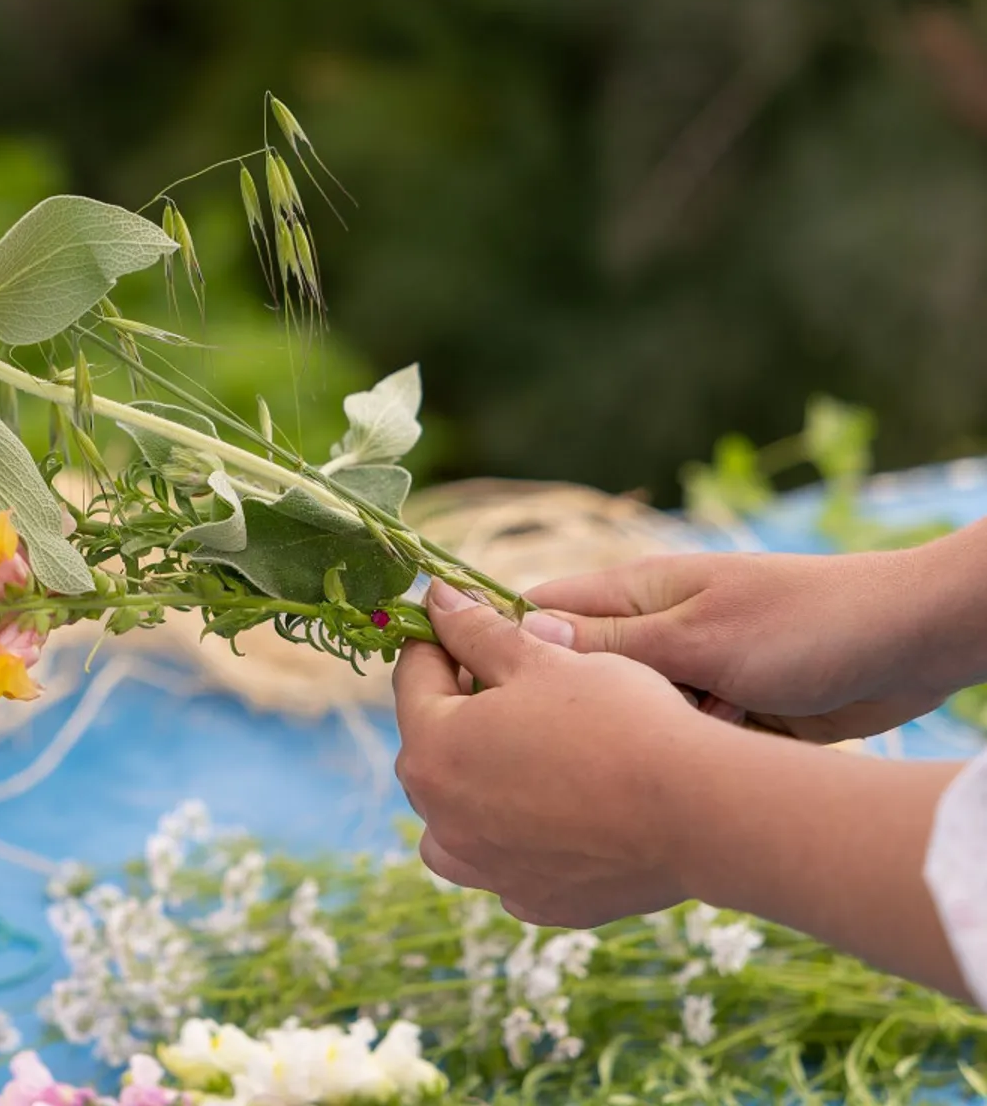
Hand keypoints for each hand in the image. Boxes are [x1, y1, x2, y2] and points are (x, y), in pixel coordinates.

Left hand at [392, 580, 720, 927]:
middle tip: (509, 683)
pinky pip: (504, 864)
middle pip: (430, 750)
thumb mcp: (543, 659)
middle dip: (457, 713)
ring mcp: (488, 869)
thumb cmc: (617, 721)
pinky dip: (516, 839)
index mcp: (432, 750)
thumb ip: (479, 631)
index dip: (439, 640)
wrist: (697, 811)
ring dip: (471, 788)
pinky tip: (558, 814)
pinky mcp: (535, 902)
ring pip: (452, 822)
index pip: (414, 677)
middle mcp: (443, 820)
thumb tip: (437, 599)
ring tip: (521, 757)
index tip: (466, 624)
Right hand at [527, 549, 949, 742]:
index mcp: (632, 593)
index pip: (533, 613)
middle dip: (567, 717)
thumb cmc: (806, 625)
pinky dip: (679, 761)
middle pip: (572, 679)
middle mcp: (648, 633)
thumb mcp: (698, 636)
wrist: (912, 650)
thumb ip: (611, 642)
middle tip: (559, 758)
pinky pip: (673, 743)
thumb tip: (521, 636)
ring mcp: (685, 675)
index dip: (493, 651)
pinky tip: (686, 780)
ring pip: (622, 719)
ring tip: (643, 767)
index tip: (463, 700)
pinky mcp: (720, 715)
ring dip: (634, 743)